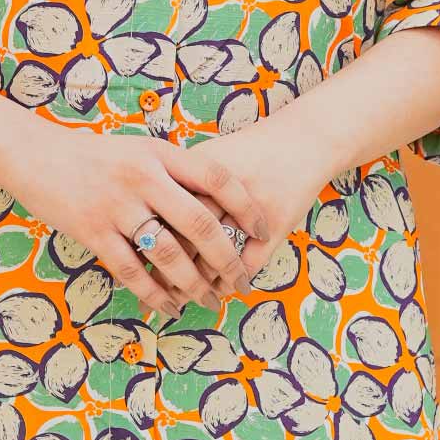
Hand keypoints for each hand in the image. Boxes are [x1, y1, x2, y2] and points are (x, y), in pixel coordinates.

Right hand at [10, 126, 260, 317]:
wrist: (35, 154)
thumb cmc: (94, 156)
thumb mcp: (139, 150)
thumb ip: (175, 171)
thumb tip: (219, 198)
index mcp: (160, 154)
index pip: (217, 179)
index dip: (245, 207)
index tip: (262, 231)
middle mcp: (142, 178)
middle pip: (200, 222)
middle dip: (228, 257)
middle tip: (242, 280)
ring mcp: (117, 206)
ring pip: (169, 254)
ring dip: (194, 283)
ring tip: (210, 300)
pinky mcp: (93, 232)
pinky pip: (132, 271)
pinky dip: (155, 293)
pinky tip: (170, 307)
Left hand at [147, 118, 327, 300]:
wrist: (303, 138)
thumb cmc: (249, 150)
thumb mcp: (209, 157)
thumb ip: (178, 183)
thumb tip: (143, 219)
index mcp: (199, 170)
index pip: (164, 214)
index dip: (147, 244)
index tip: (135, 266)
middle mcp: (222, 190)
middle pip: (186, 240)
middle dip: (169, 274)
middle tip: (157, 296)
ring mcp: (251, 208)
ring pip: (216, 258)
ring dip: (201, 284)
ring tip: (186, 300)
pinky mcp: (277, 223)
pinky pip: (249, 262)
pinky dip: (234, 281)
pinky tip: (224, 290)